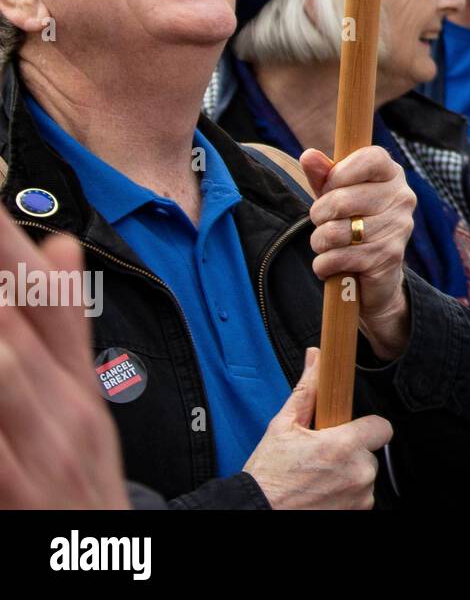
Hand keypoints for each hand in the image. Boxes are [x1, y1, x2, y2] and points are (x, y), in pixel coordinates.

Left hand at [0, 208, 129, 508]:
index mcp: (71, 382)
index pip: (38, 296)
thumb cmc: (79, 485)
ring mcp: (40, 455)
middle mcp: (59, 410)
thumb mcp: (81, 403)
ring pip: (9, 381)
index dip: (6, 244)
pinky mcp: (18, 496)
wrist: (116, 566)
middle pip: (18, 327)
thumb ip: (65, 326)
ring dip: (0, 332)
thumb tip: (58, 245)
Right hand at [243, 347, 393, 508]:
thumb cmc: (267, 475)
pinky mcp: (355, 514)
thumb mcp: (283, 427)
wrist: (254, 513)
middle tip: (322, 458)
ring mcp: (359, 498)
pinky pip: (360, 498)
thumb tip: (316, 358)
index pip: (382, 427)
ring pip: (365, 477)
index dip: (366, 427)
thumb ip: (308, 390)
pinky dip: (345, 495)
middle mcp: (359, 473)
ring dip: (348, 476)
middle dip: (351, 453)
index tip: (348, 431)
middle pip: (370, 453)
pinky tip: (320, 494)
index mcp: (344, 446)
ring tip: (318, 478)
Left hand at [301, 146, 416, 361]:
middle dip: (319, 215)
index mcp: (392, 174)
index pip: (370, 158)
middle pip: (342, 200)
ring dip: (320, 242)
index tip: (330, 187)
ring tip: (327, 245)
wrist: (378, 276)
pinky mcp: (388, 256)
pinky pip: (338, 258)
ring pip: (336, 232)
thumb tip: (309, 155)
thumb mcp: (336, 196)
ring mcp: (399, 227)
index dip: (340, 173)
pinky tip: (333, 264)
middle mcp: (402, 197)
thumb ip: (323, 175)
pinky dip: (324, 264)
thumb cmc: (354, 225)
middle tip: (323, 222)